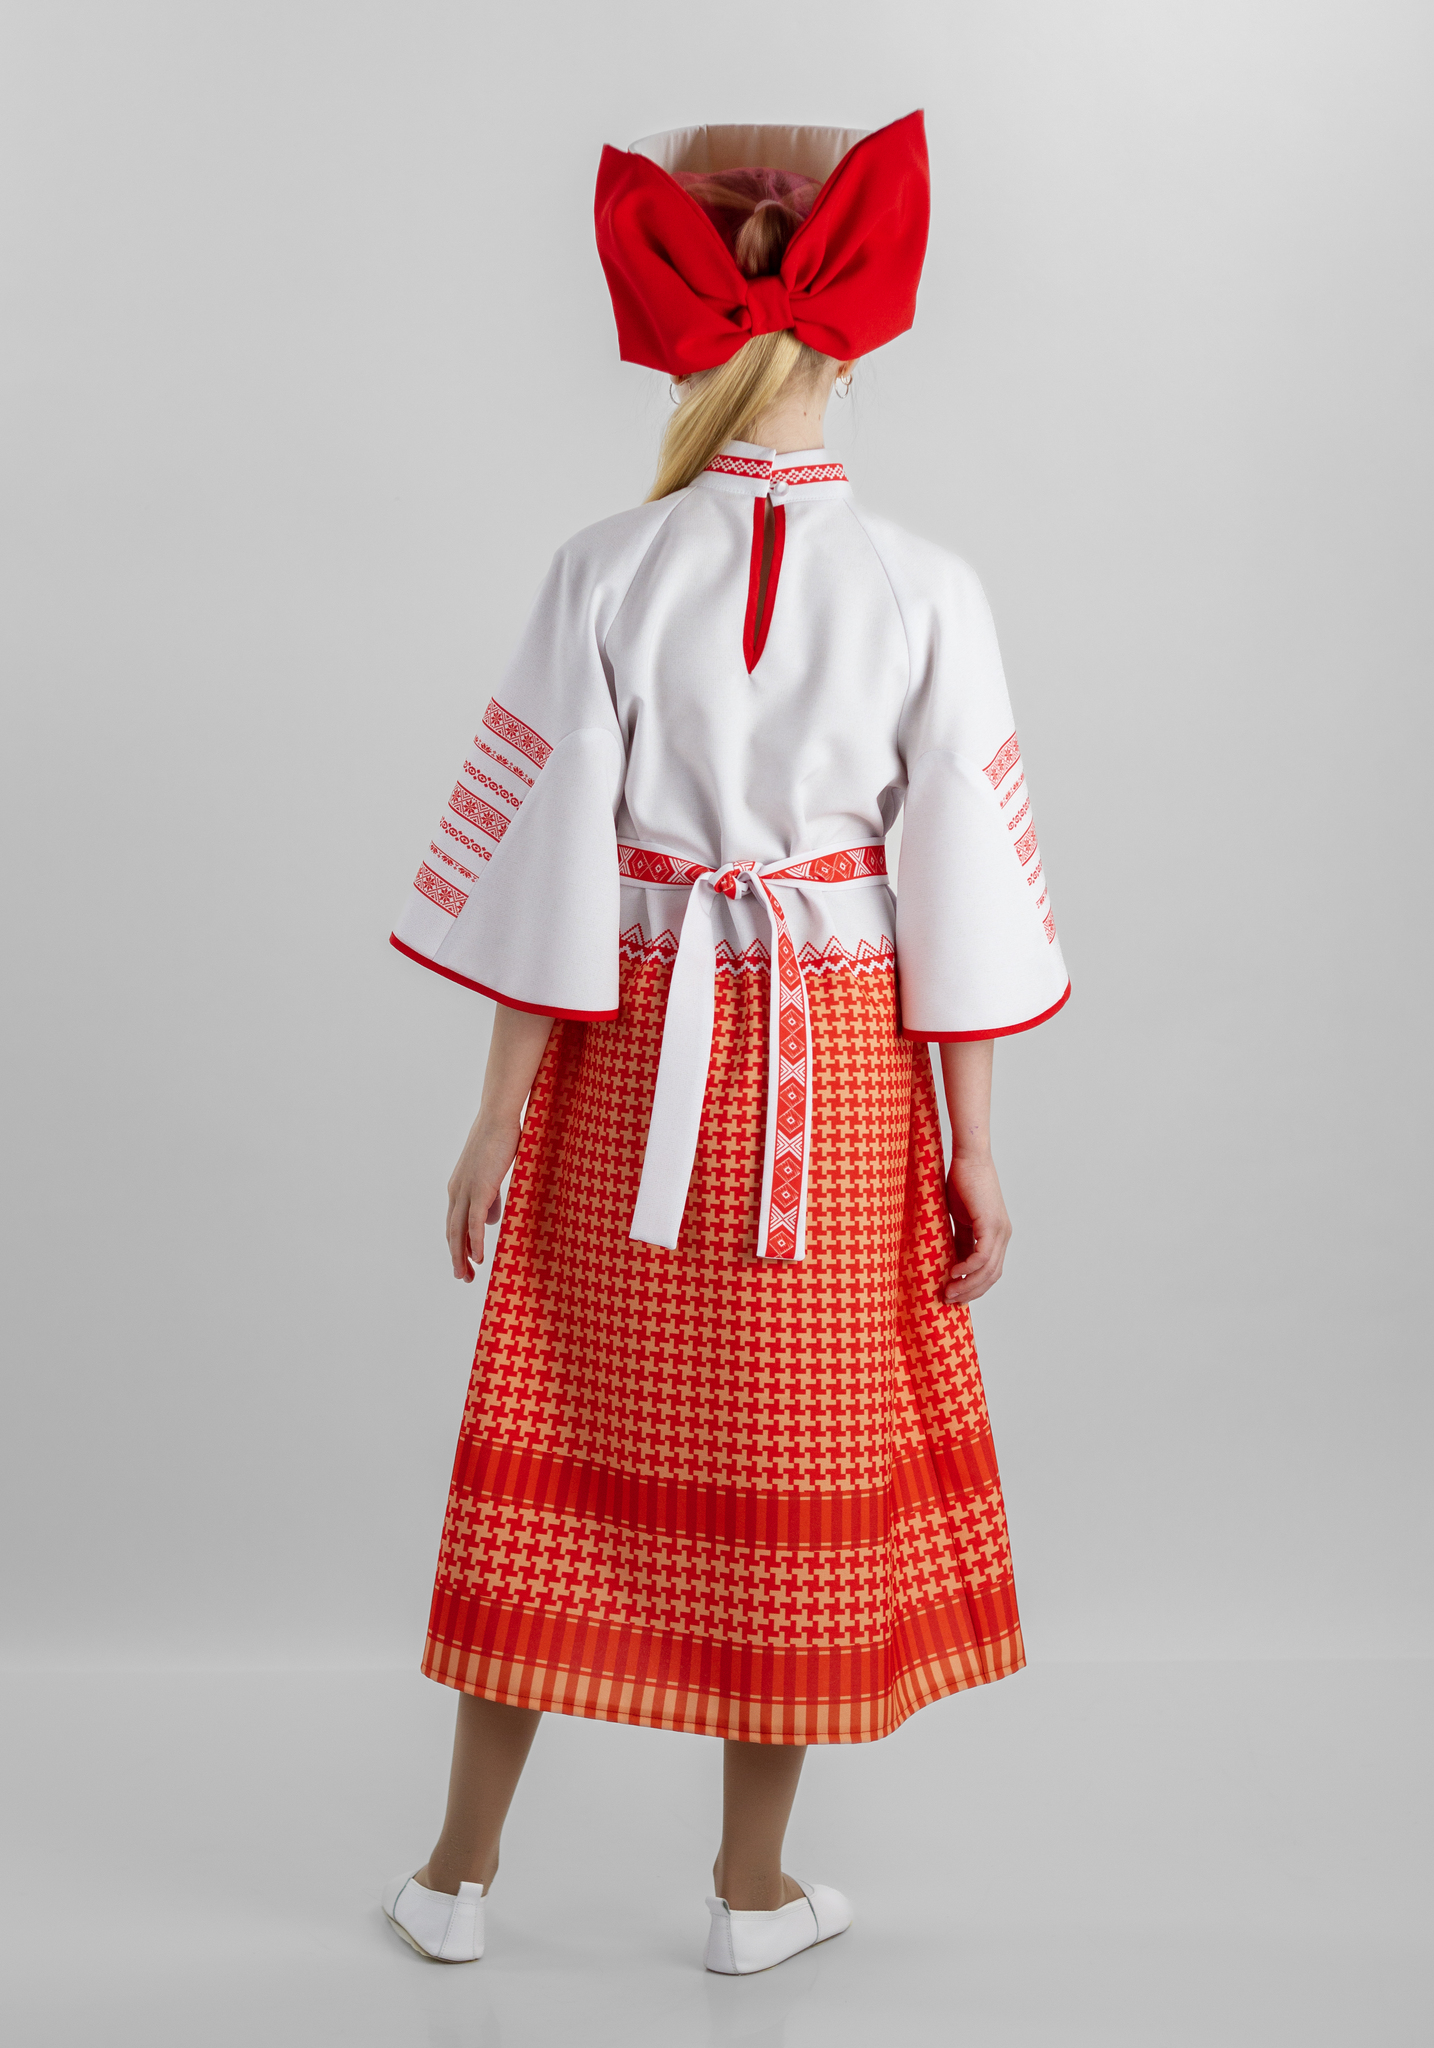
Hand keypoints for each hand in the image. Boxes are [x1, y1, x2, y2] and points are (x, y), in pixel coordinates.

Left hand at [445, 1113, 521, 1280]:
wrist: (498, 1119)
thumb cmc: (499, 1141)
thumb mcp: (492, 1174)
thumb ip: (490, 1198)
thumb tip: (490, 1221)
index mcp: (458, 1188)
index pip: (454, 1224)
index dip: (458, 1246)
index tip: (465, 1263)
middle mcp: (456, 1192)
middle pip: (451, 1233)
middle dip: (456, 1258)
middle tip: (462, 1278)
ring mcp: (465, 1191)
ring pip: (458, 1233)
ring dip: (461, 1257)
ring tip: (466, 1276)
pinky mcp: (479, 1190)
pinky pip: (474, 1224)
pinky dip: (475, 1243)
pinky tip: (479, 1259)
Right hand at [943, 1147, 1010, 1303]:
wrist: (969, 1158)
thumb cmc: (961, 1183)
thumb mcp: (960, 1219)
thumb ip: (961, 1240)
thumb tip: (953, 1263)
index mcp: (998, 1234)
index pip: (991, 1271)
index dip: (974, 1287)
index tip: (955, 1296)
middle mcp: (1004, 1235)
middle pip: (992, 1276)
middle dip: (970, 1291)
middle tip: (948, 1300)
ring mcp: (1000, 1230)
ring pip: (988, 1270)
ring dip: (968, 1285)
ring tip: (947, 1291)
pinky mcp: (991, 1224)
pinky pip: (982, 1256)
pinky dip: (968, 1269)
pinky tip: (953, 1273)